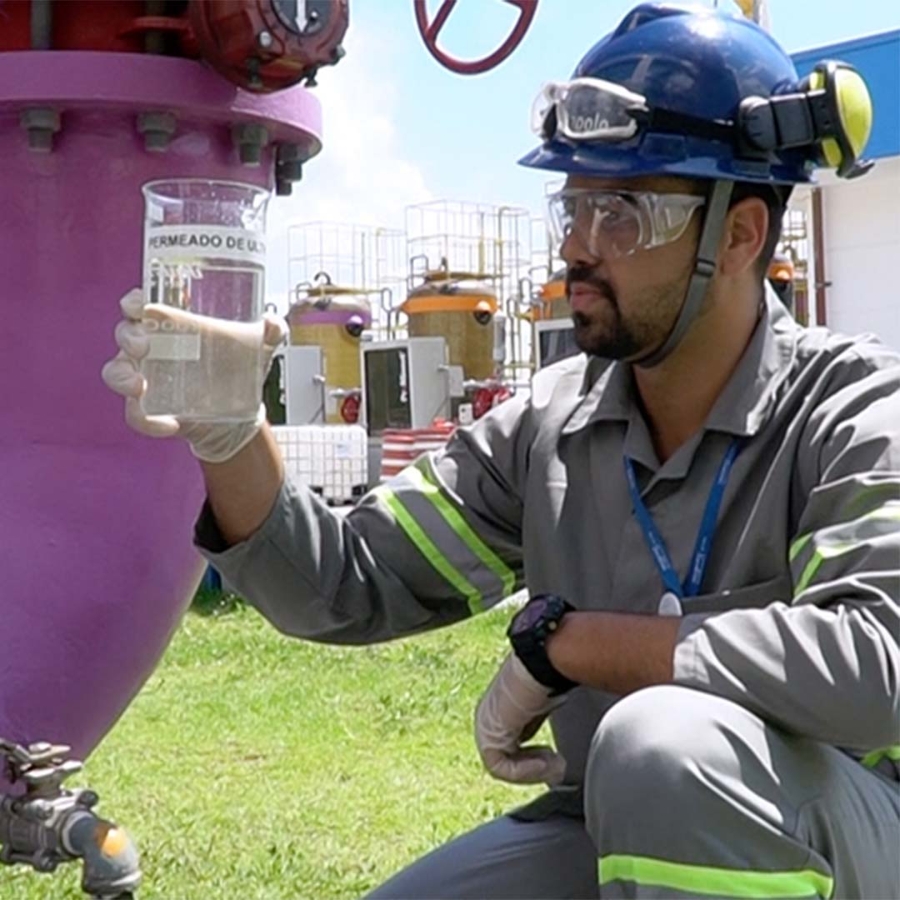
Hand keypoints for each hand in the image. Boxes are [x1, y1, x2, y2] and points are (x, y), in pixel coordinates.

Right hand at [101, 288, 286, 462]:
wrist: (238, 413)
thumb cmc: (238, 368)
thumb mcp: (258, 348)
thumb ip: (270, 331)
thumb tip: (274, 323)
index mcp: (170, 323)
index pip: (140, 304)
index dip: (133, 301)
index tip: (139, 303)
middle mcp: (151, 347)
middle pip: (124, 333)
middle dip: (128, 337)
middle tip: (144, 345)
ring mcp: (145, 378)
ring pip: (116, 371)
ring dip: (121, 376)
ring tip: (139, 386)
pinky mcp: (149, 407)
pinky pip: (135, 414)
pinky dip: (147, 420)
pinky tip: (171, 424)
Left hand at [475, 653, 567, 785]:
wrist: (540, 664)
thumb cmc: (545, 677)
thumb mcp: (540, 706)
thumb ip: (535, 723)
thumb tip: (552, 740)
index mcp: (497, 711)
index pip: (510, 747)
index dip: (532, 760)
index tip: (555, 758)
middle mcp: (486, 718)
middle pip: (504, 759)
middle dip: (532, 769)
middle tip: (557, 766)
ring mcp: (484, 726)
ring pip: (501, 766)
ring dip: (531, 772)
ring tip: (553, 766)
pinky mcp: (488, 734)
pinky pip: (500, 767)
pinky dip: (525, 771)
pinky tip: (545, 763)